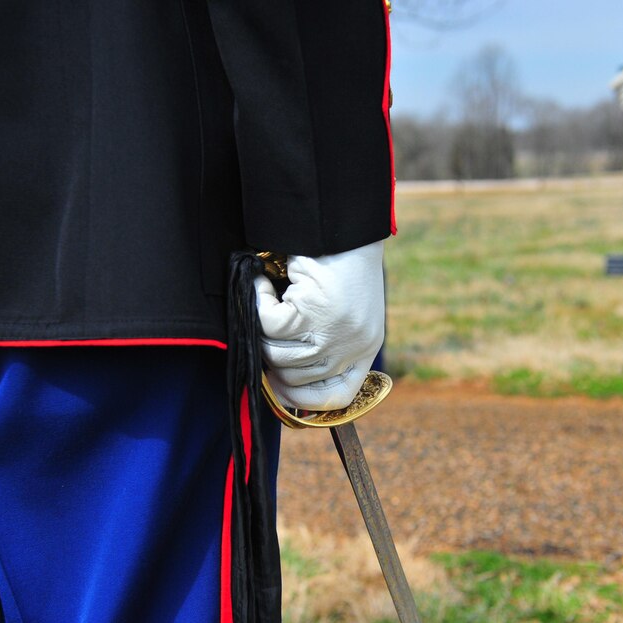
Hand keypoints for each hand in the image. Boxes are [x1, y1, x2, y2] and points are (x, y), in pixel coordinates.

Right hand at [255, 240, 384, 410]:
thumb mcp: (343, 308)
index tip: (280, 385)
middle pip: (294, 378)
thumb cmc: (340, 258)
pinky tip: (263, 283)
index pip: (337, 397)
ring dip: (260, 326)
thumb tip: (278, 372)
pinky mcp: (313, 313)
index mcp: (365, 348)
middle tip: (263, 325)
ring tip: (266, 297)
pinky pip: (267, 325)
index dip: (303, 398)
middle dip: (269, 354)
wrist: (343, 223)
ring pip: (275, 354)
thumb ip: (325, 340)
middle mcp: (353, 347)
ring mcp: (334, 334)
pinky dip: (257, 304)